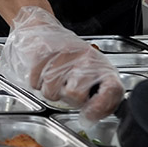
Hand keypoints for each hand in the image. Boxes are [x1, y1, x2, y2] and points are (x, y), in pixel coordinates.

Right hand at [0, 6, 123, 124]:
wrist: (43, 28)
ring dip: (50, 91)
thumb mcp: (92, 73)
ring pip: (52, 92)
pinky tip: (43, 72)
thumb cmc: (70, 56)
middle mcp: (86, 59)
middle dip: (67, 99)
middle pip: (75, 96)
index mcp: (102, 66)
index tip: (88, 115)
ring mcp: (64, 55)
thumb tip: (89, 118)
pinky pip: (36, 83)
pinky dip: (36, 82)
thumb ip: (99, 97)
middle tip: (66, 88)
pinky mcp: (43, 54)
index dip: (100, 108)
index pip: (112, 90)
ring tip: (54, 79)